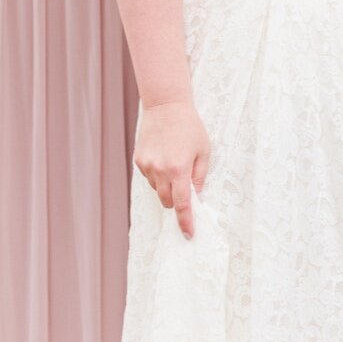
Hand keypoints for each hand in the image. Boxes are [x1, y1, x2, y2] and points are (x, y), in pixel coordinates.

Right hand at [132, 100, 210, 238]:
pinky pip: (150, 177)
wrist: (166, 108)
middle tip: (185, 189)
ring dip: (167, 186)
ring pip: (157, 189)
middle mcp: (160, 171)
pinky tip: (165, 157)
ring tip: (175, 163)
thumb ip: (199, 176)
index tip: (188, 234)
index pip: (182, 204)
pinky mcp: (138, 161)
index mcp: (179, 169)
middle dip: (176, 202)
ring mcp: (146, 166)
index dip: (185, 221)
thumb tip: (195, 196)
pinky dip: (158, 175)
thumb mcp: (204, 151)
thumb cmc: (190, 128)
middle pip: (166, 201)